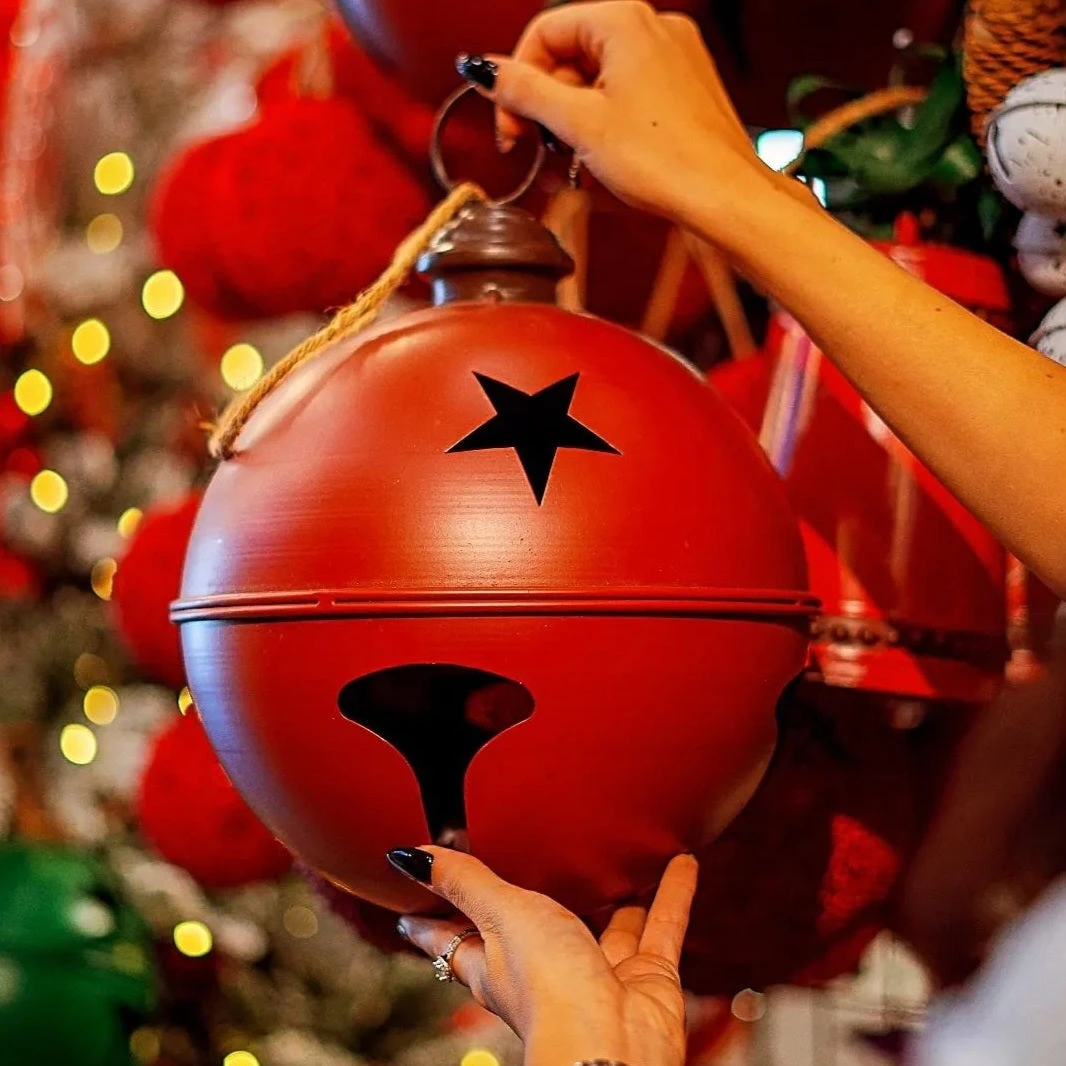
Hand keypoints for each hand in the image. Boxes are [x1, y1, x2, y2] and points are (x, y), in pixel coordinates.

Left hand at [389, 847, 697, 1065]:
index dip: (434, 915)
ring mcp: (597, 973)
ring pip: (607, 923)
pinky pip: (662, 926)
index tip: (413, 896)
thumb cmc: (548, 991)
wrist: (611, 1047)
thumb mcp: (501, 916)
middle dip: (538, 896)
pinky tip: (681, 862)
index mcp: (495, 959)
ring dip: (617, 895)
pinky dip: (673, 894)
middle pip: (537, 925)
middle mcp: (546, 966)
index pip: (453, 934)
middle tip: (535, 858)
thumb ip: (465, 881)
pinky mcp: (644, 978)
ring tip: (621, 861)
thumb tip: (407, 856)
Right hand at [461, 1, 789, 220]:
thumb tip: (486, 70)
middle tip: (541, 146)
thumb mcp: (578, 124)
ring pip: (600, 76)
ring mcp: (674, 57)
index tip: (510, 125)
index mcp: (625, 20)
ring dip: (576, 116)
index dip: (518, 79)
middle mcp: (654, 27)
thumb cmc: (665, 160)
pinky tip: (607, 156)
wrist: (724, 196)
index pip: (545, 31)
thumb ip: (524, 92)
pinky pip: (630, 92)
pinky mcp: (685, 88)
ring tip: (579, 157)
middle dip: (550, 102)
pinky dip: (608, 120)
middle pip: (572, 53)